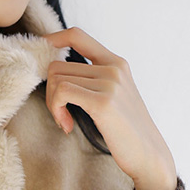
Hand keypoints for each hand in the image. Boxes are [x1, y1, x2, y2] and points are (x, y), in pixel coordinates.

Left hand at [42, 27, 177, 189]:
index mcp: (116, 62)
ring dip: (52, 104)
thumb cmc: (126, 130)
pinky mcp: (103, 102)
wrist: (149, 154)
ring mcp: (109, 83)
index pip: (77, 35)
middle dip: (50, 91)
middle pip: (57, 65)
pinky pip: (61, 93)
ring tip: (65, 120)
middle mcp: (113, 67)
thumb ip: (93, 79)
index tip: (41, 56)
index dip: (53, 40)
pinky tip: (67, 125)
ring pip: (56, 79)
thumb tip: (57, 71)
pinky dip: (56, 110)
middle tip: (59, 113)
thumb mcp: (114, 95)